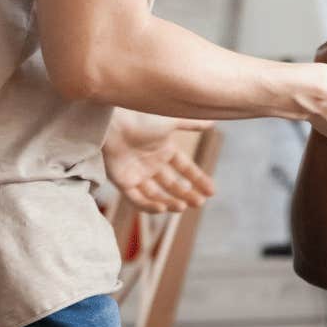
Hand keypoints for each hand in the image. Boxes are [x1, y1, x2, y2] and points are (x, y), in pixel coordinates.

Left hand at [101, 109, 217, 213]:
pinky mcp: (122, 181)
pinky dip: (148, 206)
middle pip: (172, 185)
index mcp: (164, 149)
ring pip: (156, 195)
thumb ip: (192, 124)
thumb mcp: (172, 121)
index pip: (185, 168)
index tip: (212, 192)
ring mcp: (137, 173)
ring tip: (182, 207)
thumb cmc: (140, 118)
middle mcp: (152, 163)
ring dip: (170, 203)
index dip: (198, 180)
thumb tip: (213, 123)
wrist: (112, 121)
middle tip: (199, 203)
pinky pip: (136, 199)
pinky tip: (162, 208)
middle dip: (186, 195)